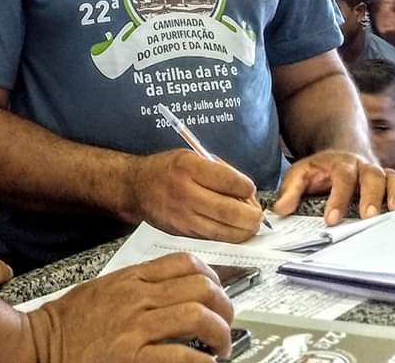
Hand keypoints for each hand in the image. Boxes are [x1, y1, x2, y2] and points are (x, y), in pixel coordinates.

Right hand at [25, 252, 232, 362]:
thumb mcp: (103, 289)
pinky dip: (201, 362)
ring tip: (220, 349)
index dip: (212, 277)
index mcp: (131, 278)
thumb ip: (137, 286)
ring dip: (220, 334)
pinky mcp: (132, 357)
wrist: (38, 345)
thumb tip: (172, 292)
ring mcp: (136, 327)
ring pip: (198, 316)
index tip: (218, 292)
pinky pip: (181, 356)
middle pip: (201, 287)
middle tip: (226, 323)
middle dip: (224, 306)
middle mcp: (138, 298)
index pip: (186, 263)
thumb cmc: (67, 323)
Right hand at [125, 149, 263, 240]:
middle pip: (230, 211)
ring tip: (248, 222)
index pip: (229, 181)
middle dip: (252, 215)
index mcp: (189, 166)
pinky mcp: (183, 234)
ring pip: (225, 231)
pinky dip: (229, 236)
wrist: (137, 188)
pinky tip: (232, 228)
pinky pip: (214, 239)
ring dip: (244, 230)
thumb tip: (247, 191)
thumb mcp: (192, 156)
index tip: (250, 189)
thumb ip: (220, 171)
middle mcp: (185, 193)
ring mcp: (183, 217)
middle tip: (257, 213)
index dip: (247, 187)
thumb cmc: (167, 170)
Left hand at [273, 150, 394, 224]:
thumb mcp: (300, 173)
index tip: (331, 219)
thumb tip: (279, 209)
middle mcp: (363, 167)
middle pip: (371, 177)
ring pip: (392, 178)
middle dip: (371, 196)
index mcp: (340, 164)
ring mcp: (379, 172)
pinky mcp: (390, 179)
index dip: (337, 198)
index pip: (340, 179)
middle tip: (368, 216)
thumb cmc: (321, 169)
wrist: (340, 151)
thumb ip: (290, 191)